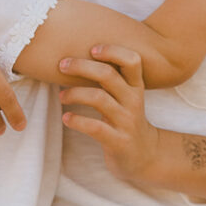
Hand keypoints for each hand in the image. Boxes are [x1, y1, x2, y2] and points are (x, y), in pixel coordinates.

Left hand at [58, 45, 158, 181]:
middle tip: (62, 66)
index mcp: (136, 87)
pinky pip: (95, 127)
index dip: (112, 51)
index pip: (132, 61)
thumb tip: (80, 56)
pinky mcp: (118, 141)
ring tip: (61, 96)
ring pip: (99, 99)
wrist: (145, 156)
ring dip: (74, 93)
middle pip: (108, 75)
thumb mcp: (127, 97)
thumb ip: (112, 79)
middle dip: (81, 66)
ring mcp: (126, 121)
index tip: (91, 49)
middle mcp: (133, 101)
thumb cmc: (127, 120)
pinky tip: (66, 118)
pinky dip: (77, 120)